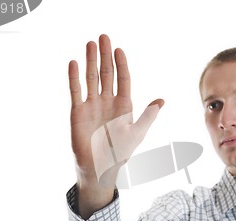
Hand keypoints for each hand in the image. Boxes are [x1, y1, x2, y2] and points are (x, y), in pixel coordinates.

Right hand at [69, 34, 163, 187]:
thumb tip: (161, 100)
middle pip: (106, 73)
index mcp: (124, 105)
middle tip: (103, 37)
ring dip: (90, 61)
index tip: (119, 49)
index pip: (123, 79)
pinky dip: (74, 77)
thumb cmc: (121, 152)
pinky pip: (76, 91)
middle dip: (105, 56)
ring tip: (89, 44)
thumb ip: (148, 115)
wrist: (100, 167)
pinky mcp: (78, 111)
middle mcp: (108, 101)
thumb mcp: (137, 133)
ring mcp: (92, 105)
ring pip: (91, 78)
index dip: (121, 64)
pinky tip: (74, 63)